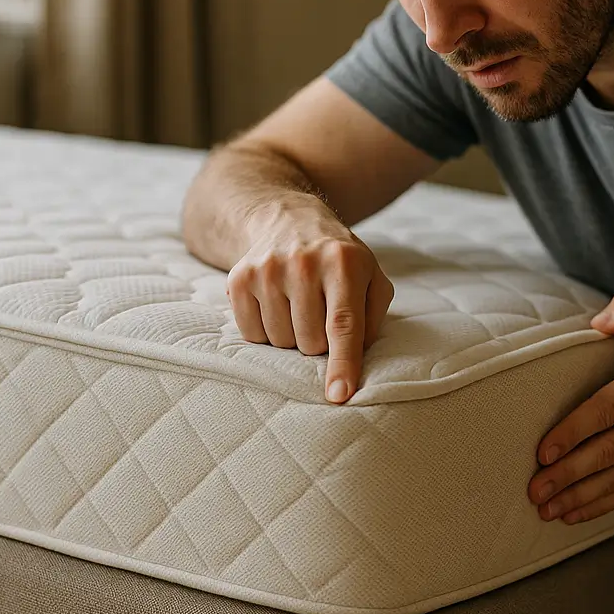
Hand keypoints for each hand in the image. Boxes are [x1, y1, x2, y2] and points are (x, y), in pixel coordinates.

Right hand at [225, 202, 393, 403]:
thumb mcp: (371, 277)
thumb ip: (373, 318)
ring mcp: (267, 269)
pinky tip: (276, 305)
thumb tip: (355, 362)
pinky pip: (252, 334)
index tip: (339, 395)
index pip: (343, 324)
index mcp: (344, 263)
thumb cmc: (339, 259)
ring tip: (298, 306)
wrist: (288, 219)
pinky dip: (266, 331)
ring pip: (280, 342)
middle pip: (310, 342)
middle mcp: (303, 263)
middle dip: (319, 343)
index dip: (342, 363)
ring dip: (292, 337)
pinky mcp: (239, 278)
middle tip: (321, 314)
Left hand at [527, 291, 613, 523]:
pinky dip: (599, 506)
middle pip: (608, 451)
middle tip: (534, 487)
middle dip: (568, 473)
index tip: (544, 450)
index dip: (573, 430)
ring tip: (545, 507)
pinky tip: (571, 514)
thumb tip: (598, 323)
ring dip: (578, 496)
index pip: (608, 408)